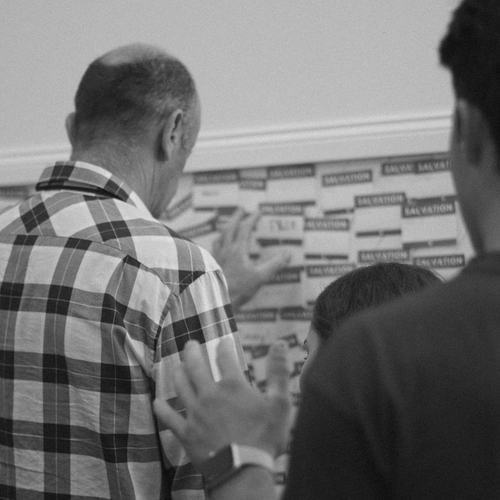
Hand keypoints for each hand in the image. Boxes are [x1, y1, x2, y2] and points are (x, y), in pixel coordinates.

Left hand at [153, 338, 291, 467]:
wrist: (242, 472)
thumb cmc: (264, 438)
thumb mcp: (280, 403)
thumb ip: (279, 372)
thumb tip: (281, 344)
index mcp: (232, 385)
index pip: (225, 357)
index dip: (224, 347)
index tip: (223, 342)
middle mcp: (210, 394)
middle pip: (196, 366)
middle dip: (192, 352)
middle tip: (190, 344)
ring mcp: (195, 413)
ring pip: (181, 386)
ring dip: (178, 373)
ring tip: (176, 365)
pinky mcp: (186, 432)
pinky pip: (169, 417)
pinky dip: (162, 408)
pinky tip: (157, 402)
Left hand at [211, 209, 290, 311]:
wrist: (217, 300)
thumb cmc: (238, 289)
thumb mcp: (261, 277)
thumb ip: (275, 265)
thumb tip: (288, 254)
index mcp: (238, 250)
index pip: (245, 228)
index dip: (252, 218)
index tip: (258, 212)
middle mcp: (225, 250)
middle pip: (229, 228)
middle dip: (236, 217)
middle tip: (241, 209)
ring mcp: (216, 257)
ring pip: (220, 237)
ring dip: (225, 228)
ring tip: (227, 225)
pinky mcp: (211, 266)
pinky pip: (213, 249)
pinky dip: (217, 243)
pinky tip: (217, 247)